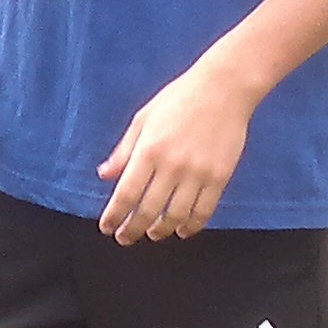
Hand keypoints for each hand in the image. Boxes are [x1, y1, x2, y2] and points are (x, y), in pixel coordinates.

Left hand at [95, 68, 252, 242]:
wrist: (223, 89)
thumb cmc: (178, 99)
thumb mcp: (143, 118)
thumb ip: (124, 150)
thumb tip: (104, 175)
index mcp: (148, 150)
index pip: (126, 193)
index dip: (114, 216)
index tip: (107, 228)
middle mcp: (171, 165)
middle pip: (148, 210)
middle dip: (133, 229)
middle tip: (125, 238)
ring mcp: (197, 173)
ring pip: (175, 216)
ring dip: (161, 230)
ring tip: (153, 234)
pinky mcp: (219, 177)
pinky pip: (203, 210)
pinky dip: (191, 225)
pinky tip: (182, 229)